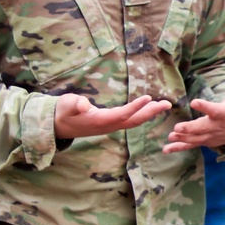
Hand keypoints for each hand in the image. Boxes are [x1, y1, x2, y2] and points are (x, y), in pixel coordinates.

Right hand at [55, 94, 171, 139]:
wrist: (58, 126)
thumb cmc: (62, 112)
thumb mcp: (65, 105)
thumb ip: (74, 104)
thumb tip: (83, 105)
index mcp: (99, 121)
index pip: (121, 114)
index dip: (135, 107)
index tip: (148, 98)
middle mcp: (108, 126)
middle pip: (133, 120)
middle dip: (151, 112)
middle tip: (167, 104)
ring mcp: (110, 126)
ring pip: (134, 121)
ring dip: (149, 113)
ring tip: (164, 105)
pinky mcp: (110, 124)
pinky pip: (130, 120)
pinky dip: (142, 114)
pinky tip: (150, 108)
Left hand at [163, 73, 224, 153]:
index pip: (215, 110)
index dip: (205, 107)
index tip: (195, 102)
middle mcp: (217, 127)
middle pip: (203, 128)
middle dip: (190, 128)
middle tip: (177, 127)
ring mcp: (210, 136)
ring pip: (196, 138)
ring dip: (183, 138)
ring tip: (171, 136)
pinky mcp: (204, 141)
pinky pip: (191, 145)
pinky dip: (179, 148)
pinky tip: (166, 149)